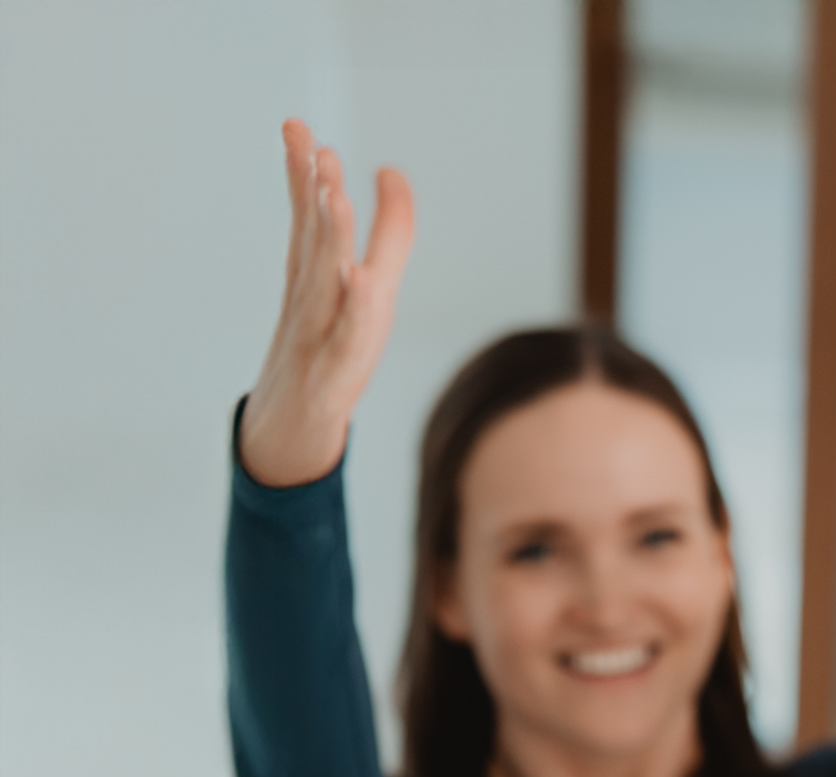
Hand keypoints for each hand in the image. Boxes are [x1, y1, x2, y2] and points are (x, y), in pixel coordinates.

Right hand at [238, 121, 414, 486]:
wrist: (289, 435)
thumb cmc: (327, 360)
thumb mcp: (357, 301)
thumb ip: (379, 240)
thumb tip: (391, 175)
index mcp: (317, 287)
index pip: (308, 224)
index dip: (305, 179)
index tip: (298, 129)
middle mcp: (315, 310)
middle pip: (313, 245)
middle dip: (315, 196)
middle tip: (316, 149)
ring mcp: (319, 346)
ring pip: (322, 287)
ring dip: (329, 239)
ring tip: (333, 194)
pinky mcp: (331, 385)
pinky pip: (343, 346)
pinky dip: (352, 315)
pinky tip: (360, 282)